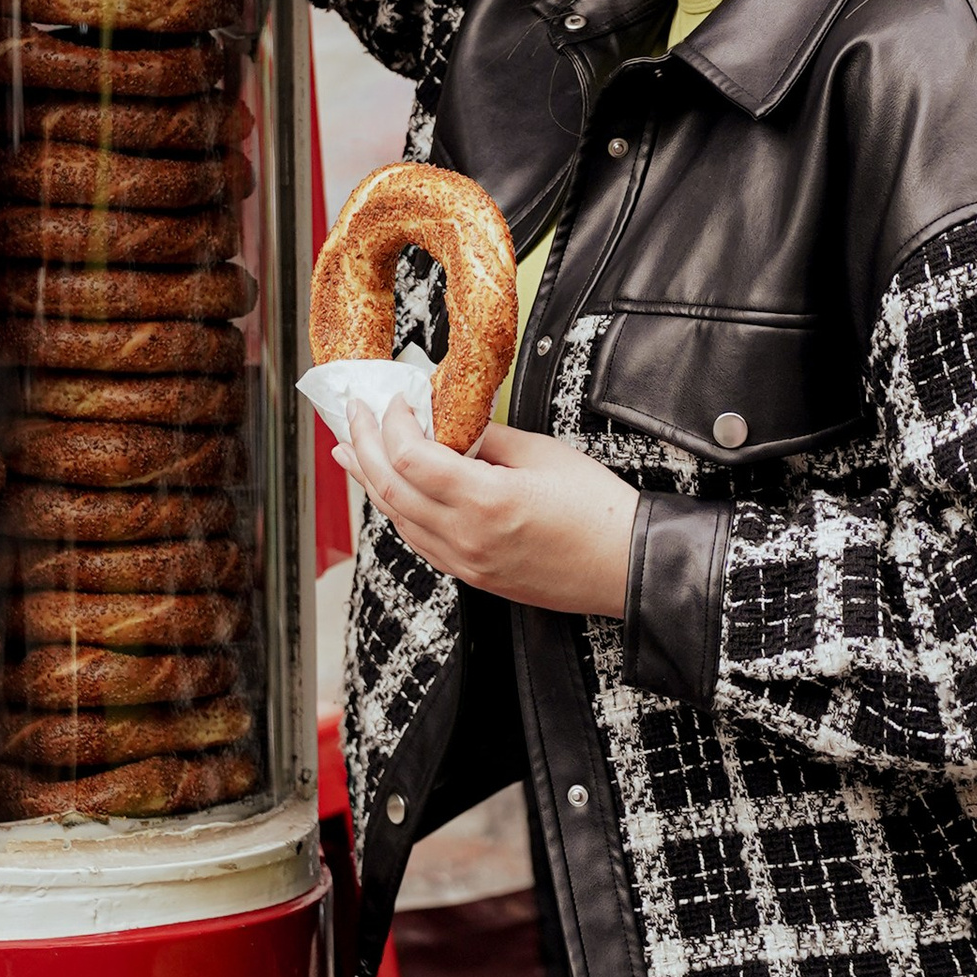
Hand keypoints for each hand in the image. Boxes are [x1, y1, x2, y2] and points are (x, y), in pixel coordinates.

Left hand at [339, 402, 635, 617]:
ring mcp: (466, 562)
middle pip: (390, 490)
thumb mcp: (541, 453)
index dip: (394, 424)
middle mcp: (466, 538)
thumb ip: (486, 438)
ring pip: (398, 520)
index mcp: (486, 501)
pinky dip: (397, 510)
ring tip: (350, 451)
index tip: (396, 399)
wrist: (626, 566)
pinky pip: (419, 541)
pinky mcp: (473, 576)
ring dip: (369, 482)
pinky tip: (390, 490)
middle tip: (351, 416)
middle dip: (363, 448)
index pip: (411, 459)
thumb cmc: (596, 509)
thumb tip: (448, 424)